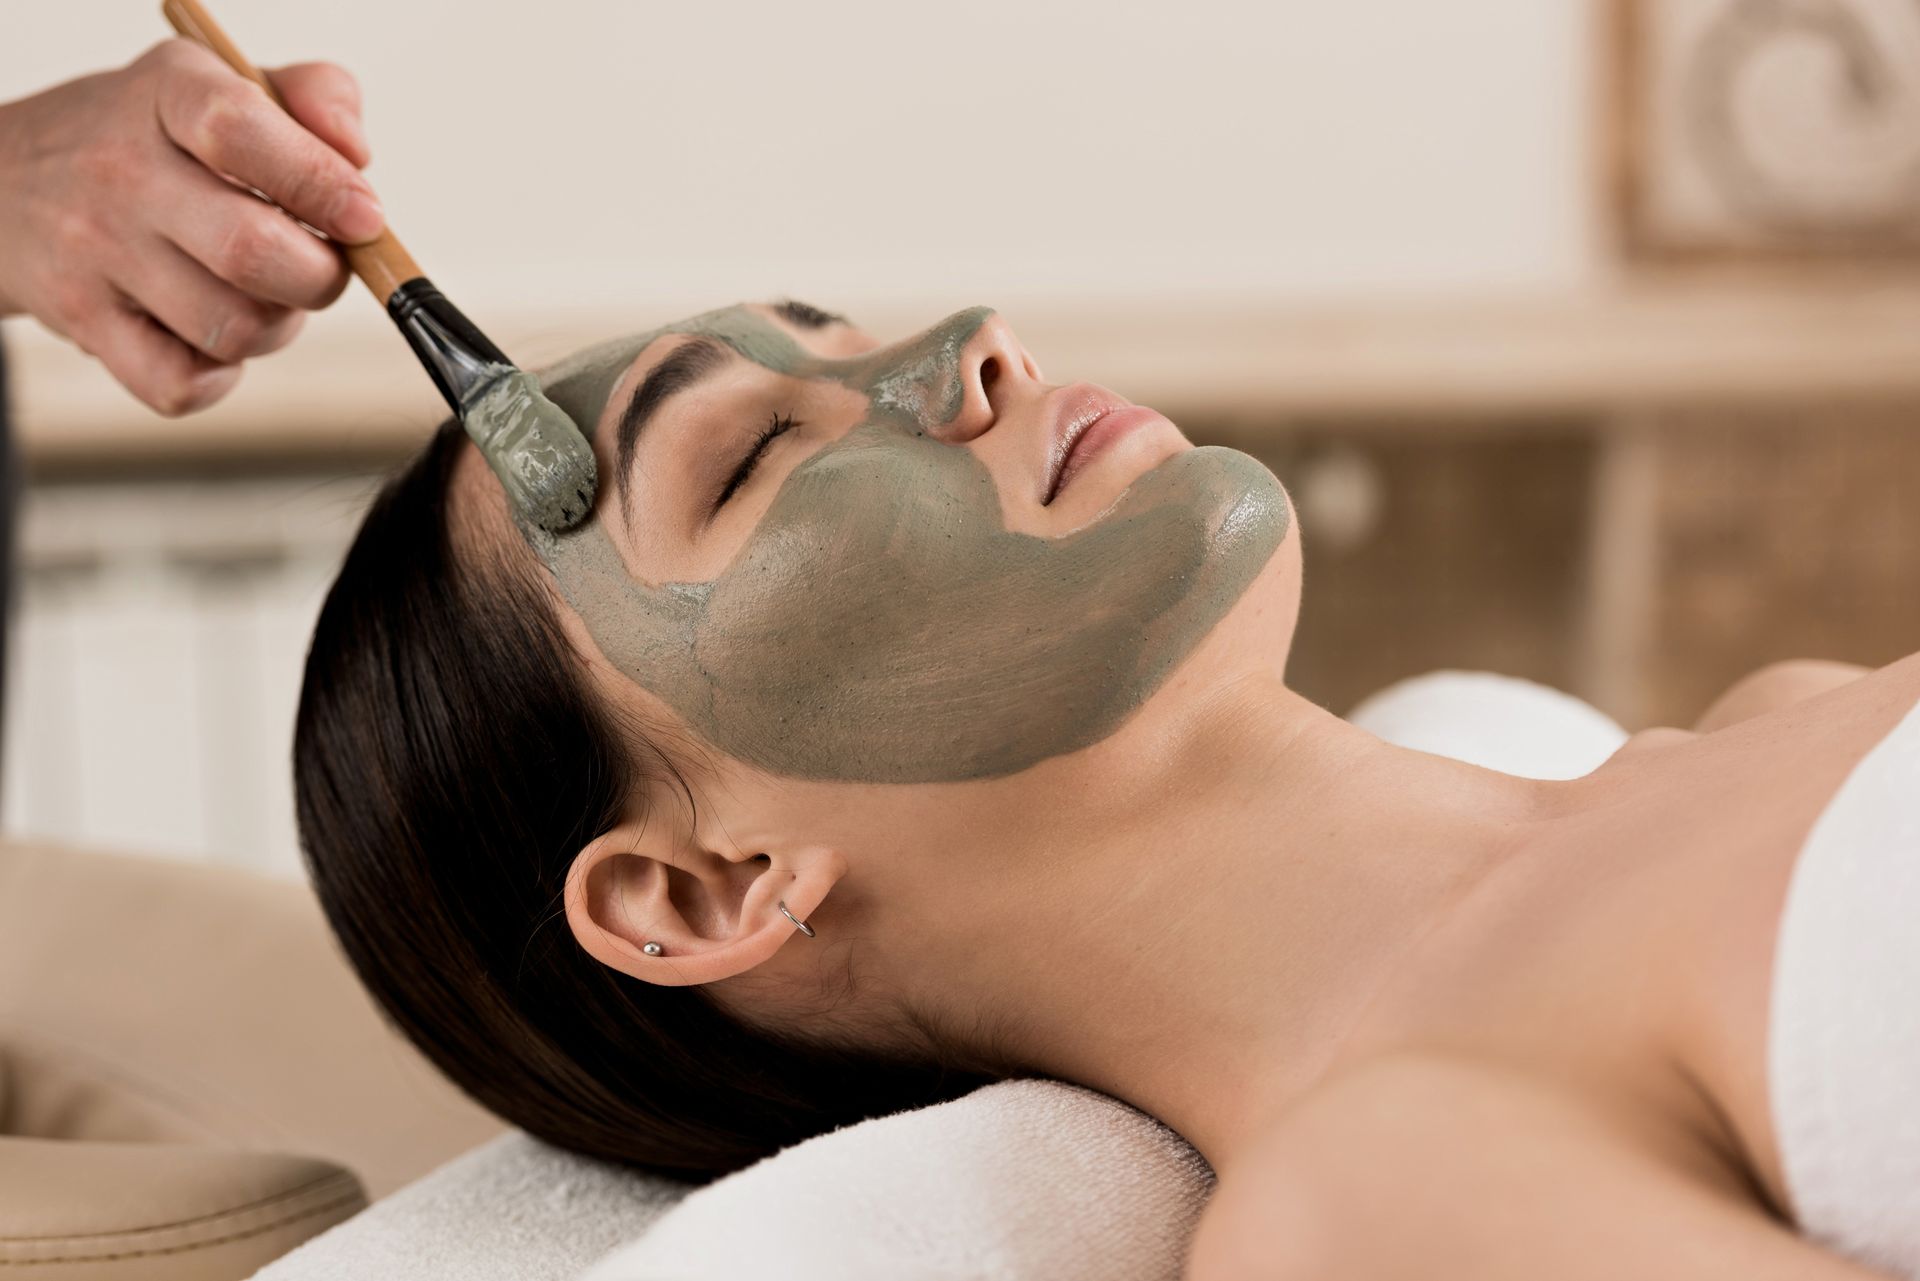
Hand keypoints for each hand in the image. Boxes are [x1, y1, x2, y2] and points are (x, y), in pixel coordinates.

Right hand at [0, 39, 382, 414]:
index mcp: (168, 96)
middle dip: (320, 276)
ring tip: (264, 295)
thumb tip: (358, 160)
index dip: (320, 182)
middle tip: (319, 265)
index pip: (240, 131)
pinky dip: (220, 377)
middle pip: (251, 251)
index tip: (364, 216)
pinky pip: (182, 385)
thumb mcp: (226, 85)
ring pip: (233, 327)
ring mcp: (96, 252)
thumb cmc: (155, 141)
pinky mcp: (87, 323)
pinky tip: (214, 337)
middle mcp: (122, 172)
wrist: (10, 183)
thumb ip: (315, 97)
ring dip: (278, 327)